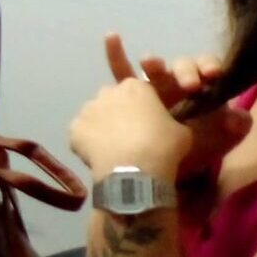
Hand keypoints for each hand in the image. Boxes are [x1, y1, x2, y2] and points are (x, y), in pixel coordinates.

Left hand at [71, 35, 195, 181]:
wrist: (135, 170)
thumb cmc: (163, 147)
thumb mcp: (182, 131)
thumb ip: (173, 121)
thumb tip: (168, 127)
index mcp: (137, 86)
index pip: (137, 91)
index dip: (141, 108)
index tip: (145, 125)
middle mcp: (109, 90)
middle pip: (113, 100)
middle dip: (119, 114)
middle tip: (128, 137)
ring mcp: (89, 108)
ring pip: (94, 115)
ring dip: (101, 126)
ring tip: (111, 148)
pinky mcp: (74, 128)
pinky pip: (80, 133)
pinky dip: (86, 142)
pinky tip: (97, 157)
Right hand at [103, 35, 250, 183]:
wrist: (167, 170)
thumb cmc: (193, 151)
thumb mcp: (218, 141)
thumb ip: (234, 129)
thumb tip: (241, 118)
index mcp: (202, 90)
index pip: (207, 69)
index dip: (209, 68)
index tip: (212, 74)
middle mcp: (178, 83)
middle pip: (182, 67)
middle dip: (185, 72)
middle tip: (188, 85)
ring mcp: (154, 88)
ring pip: (154, 70)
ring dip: (154, 64)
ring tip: (150, 63)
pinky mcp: (131, 97)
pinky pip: (122, 73)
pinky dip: (116, 55)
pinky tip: (111, 37)